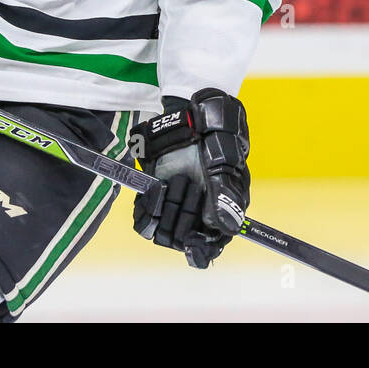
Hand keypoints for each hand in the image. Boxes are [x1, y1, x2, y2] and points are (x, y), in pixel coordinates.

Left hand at [131, 89, 249, 267]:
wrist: (192, 119)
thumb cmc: (216, 141)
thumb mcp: (224, 166)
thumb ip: (224, 198)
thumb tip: (224, 229)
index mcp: (220, 213)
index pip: (210, 246)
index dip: (200, 248)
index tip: (190, 242)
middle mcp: (197, 215)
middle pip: (182, 240)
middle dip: (184, 216)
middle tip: (189, 184)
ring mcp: (175, 206)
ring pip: (162, 232)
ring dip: (167, 209)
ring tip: (179, 179)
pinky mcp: (156, 196)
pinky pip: (144, 219)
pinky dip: (146, 208)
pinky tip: (157, 187)